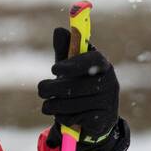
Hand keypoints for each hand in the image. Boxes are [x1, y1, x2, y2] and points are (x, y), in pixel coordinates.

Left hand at [37, 27, 124, 150]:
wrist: (95, 119)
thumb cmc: (80, 86)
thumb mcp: (71, 68)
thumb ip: (65, 51)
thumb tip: (58, 30)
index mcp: (103, 65)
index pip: (92, 60)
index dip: (73, 64)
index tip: (53, 68)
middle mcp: (110, 82)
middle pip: (77, 86)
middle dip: (53, 88)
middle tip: (41, 89)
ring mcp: (108, 102)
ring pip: (72, 104)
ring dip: (53, 105)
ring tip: (48, 105)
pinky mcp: (102, 120)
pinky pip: (75, 118)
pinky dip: (62, 117)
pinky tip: (62, 115)